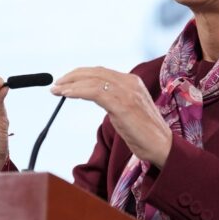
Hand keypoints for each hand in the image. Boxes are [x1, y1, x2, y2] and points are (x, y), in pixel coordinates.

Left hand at [52, 67, 171, 167]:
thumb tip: (93, 95)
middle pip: (94, 72)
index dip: (80, 75)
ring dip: (70, 83)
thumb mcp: (127, 110)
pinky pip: (94, 92)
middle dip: (72, 76)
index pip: (100, 72)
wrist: (163, 147)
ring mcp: (127, 92)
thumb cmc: (144, 133)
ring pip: (92, 80)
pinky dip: (77, 91)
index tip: (64, 82)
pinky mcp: (122, 104)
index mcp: (132, 81)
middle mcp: (130, 82)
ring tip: (56, 89)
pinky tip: (66, 95)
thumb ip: (114, 99)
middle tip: (55, 84)